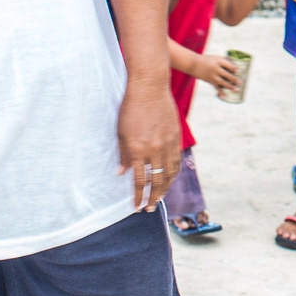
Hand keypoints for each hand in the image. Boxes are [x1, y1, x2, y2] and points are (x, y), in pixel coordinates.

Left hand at [117, 85, 181, 210]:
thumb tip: (122, 173)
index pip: (140, 181)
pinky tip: (169, 178)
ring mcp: (168, 142)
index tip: (136, 207)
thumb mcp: (120, 132)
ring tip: (160, 197)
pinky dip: (173, 173)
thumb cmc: (130, 107)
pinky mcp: (175, 136)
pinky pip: (176, 159)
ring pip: (170, 172)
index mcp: (138, 149)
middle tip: (150, 209)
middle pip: (157, 181)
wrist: (149, 87)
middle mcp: (155, 148)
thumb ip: (123, 154)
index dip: (138, 196)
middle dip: (153, 197)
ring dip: (165, 188)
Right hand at [193, 53, 242, 91]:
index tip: (239, 71)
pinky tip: (225, 96)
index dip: (233, 68)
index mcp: (218, 61)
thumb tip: (235, 65)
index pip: (227, 64)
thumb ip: (225, 60)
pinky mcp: (209, 80)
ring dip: (230, 86)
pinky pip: (215, 87)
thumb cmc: (206, 59)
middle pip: (226, 74)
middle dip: (233, 79)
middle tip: (240, 82)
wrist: (193, 63)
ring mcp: (212, 75)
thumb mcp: (215, 57)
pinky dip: (220, 92)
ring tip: (237, 90)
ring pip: (222, 82)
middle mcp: (215, 68)